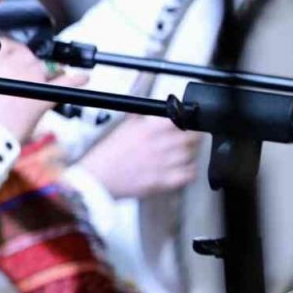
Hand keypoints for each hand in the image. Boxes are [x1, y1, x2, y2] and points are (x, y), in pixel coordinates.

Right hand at [0, 40, 86, 141]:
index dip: (12, 49)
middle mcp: (8, 64)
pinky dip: (76, 80)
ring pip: (45, 67)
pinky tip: (83, 78)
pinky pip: (65, 84)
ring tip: (57, 72)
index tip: (15, 53)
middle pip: (27, 55)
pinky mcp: (42, 95)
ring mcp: (28, 78)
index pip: (5, 45)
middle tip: (32, 70)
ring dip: (51, 70)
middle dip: (32, 62)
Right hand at [78, 115, 200, 199]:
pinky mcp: (163, 181)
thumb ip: (140, 118)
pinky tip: (183, 169)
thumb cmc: (107, 156)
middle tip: (191, 140)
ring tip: (183, 154)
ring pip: (191, 156)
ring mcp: (162, 164)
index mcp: (148, 130)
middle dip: (193, 139)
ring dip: (191, 154)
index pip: (180, 121)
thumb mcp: (123, 129)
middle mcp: (158, 145)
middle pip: (191, 139)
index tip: (189, 124)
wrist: (98, 178)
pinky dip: (189, 171)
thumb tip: (152, 111)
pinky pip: (188, 175)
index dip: (188, 122)